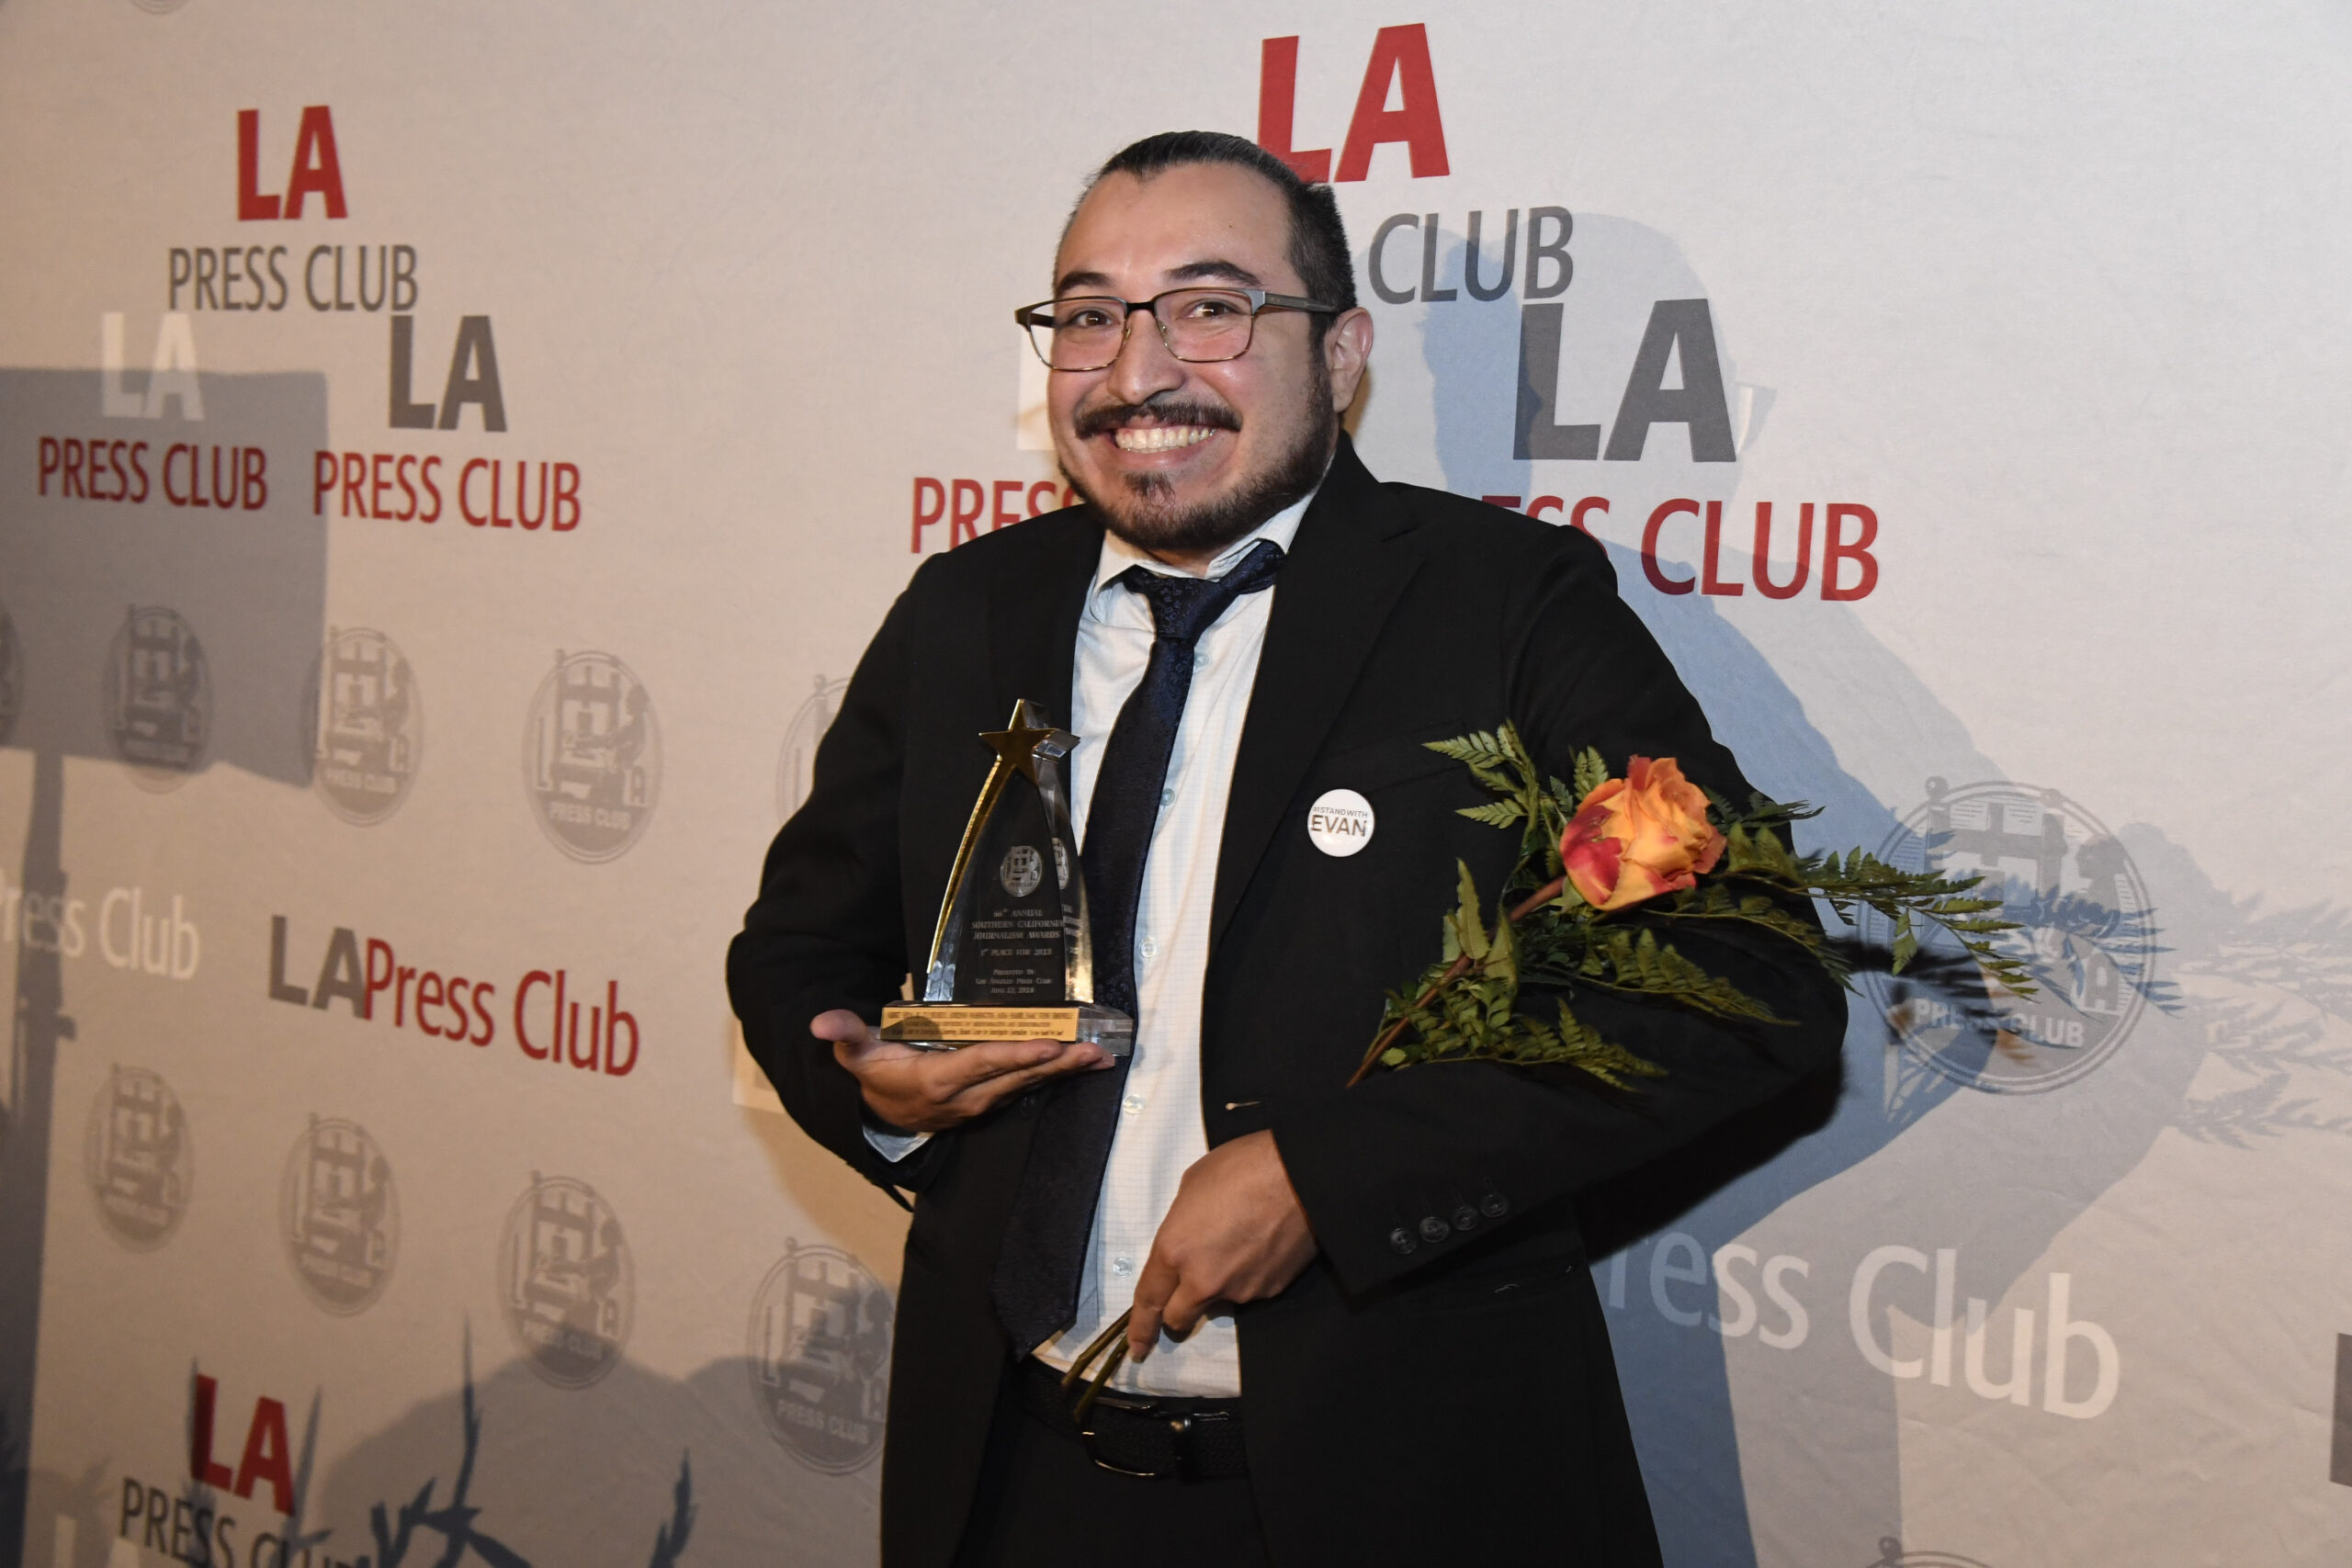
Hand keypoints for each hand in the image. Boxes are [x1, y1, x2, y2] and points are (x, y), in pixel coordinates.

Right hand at [812, 1009, 1110, 1133]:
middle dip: (1058, 1064)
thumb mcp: (856, 1055)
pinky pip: (1027, 1086)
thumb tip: (820, 1022)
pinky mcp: (991, 1101)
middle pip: (1017, 1076)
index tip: (1049, 1046)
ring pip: (1028, 1084)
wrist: (880, 1117)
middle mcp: (966, 1097)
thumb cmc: (874, 1075)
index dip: (1017, 1056)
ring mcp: (982, 1102)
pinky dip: (1055, 1074)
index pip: (983, 1064)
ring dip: (1065, 1071)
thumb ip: (845, 1035)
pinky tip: (1082, 1064)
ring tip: (1100, 1056)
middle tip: (1094, 1050)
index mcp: (937, 1081)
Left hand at [1127, 1130, 1317, 1361]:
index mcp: (1174, 1250)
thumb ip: (1181, 1224)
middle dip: (1178, 1312)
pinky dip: (1250, 1275)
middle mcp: (1203, 1280)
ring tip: (1240, 1240)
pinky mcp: (1270, 1290)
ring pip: (1219, 1300)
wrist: (1301, 1175)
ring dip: (1220, 1283)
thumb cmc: (1243, 1167)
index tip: (1137, 1347)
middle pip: (1179, 1318)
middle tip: (1187, 1292)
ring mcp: (1239, 1290)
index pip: (1149, 1300)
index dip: (1140, 1328)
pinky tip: (1262, 1244)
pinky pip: (1250, 1289)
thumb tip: (1187, 1239)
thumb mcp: (1193, 1186)